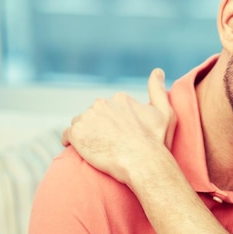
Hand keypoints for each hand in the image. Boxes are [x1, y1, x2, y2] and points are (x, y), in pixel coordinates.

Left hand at [61, 68, 176, 184]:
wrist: (144, 163)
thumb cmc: (156, 141)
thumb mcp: (165, 112)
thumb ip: (158, 89)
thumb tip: (157, 71)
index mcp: (120, 98)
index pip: (109, 108)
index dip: (114, 123)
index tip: (120, 135)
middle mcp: (102, 103)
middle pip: (94, 115)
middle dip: (99, 127)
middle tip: (110, 144)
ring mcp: (88, 117)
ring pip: (81, 124)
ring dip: (86, 133)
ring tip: (98, 148)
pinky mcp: (77, 133)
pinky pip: (67, 135)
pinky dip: (71, 142)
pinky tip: (82, 150)